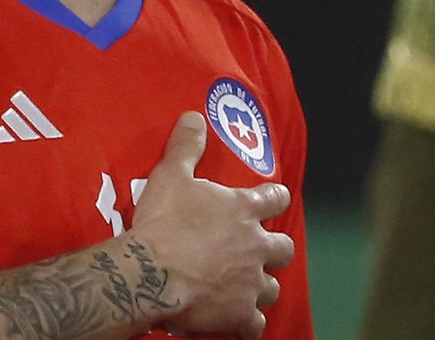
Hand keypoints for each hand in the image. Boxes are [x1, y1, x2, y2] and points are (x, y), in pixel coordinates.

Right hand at [125, 111, 295, 339]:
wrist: (151, 273)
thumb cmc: (163, 222)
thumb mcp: (171, 175)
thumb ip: (186, 146)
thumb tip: (193, 116)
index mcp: (244, 210)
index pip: (275, 198)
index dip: (274, 199)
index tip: (272, 200)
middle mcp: (256, 246)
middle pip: (283, 249)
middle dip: (274, 251)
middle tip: (256, 254)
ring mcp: (251, 283)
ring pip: (272, 288)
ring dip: (261, 288)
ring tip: (244, 290)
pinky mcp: (240, 314)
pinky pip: (255, 326)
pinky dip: (248, 325)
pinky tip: (238, 325)